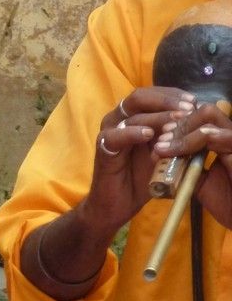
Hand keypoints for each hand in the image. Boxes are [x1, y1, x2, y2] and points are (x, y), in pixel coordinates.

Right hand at [80, 87, 196, 233]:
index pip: (153, 94)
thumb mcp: (162, 153)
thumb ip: (174, 136)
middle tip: (187, 109)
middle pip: (141, 97)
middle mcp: (118, 119)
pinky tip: (149, 135)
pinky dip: (133, 133)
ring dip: (156, 116)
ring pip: (132, 114)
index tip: (194, 102)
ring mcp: (109, 132)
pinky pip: (116, 136)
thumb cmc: (139, 179)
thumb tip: (197, 119)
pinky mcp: (102, 148)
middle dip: (167, 101)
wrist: (117, 206)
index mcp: (132, 117)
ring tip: (176, 122)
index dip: (174, 95)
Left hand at [153, 102, 231, 228]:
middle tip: (159, 140)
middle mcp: (231, 134)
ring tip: (162, 146)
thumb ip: (187, 168)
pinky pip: (214, 135)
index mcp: (224, 140)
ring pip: (208, 117)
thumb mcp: (201, 183)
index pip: (202, 119)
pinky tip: (174, 150)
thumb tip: (166, 160)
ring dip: (181, 131)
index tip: (159, 139)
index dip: (180, 125)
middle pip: (204, 111)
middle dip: (178, 124)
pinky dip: (191, 140)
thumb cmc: (228, 202)